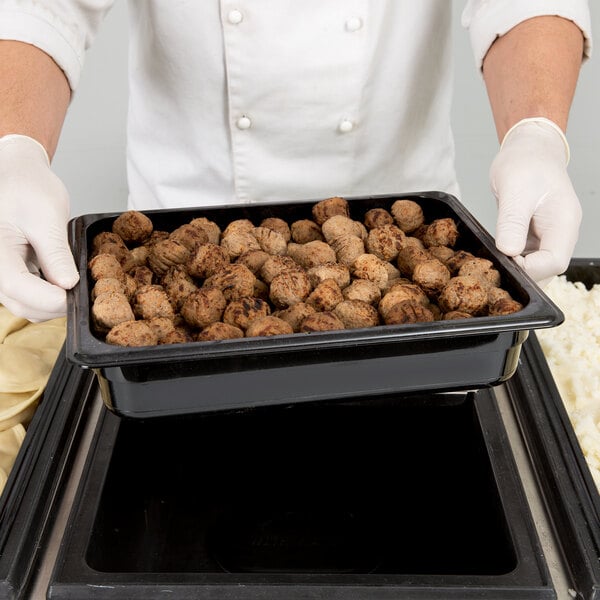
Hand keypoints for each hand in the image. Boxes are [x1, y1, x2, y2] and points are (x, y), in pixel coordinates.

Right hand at [0, 135, 78, 321]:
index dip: (50, 298)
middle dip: (56, 305)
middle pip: (23, 304)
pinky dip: (50, 297)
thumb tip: (68, 284)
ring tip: (78, 286)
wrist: (18, 176)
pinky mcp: (10, 276)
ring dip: (54, 304)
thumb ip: (55, 253)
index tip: (77, 295)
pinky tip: (66, 283)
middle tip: (86, 292)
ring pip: (27, 306)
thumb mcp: (46, 217)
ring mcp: (0, 274)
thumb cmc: (27, 188)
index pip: (18, 286)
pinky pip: (29, 298)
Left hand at [489, 118, 580, 286]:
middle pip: (547, 269)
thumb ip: (512, 222)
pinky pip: (527, 255)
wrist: (528, 149)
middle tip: (496, 266)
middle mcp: (560, 233)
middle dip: (523, 274)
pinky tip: (496, 254)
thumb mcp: (515, 190)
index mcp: (563, 223)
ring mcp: (549, 235)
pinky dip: (512, 259)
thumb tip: (509, 251)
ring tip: (493, 261)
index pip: (554, 262)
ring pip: (537, 265)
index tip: (505, 260)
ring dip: (516, 268)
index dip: (530, 269)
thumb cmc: (526, 163)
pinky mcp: (535, 234)